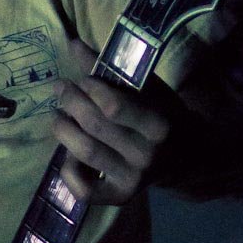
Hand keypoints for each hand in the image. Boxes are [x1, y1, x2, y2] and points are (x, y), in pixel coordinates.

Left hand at [52, 39, 168, 202]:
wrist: (185, 156)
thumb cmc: (163, 114)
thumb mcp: (148, 89)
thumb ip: (113, 70)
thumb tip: (72, 45)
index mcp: (158, 126)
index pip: (114, 106)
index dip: (90, 88)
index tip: (80, 78)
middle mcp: (146, 156)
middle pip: (95, 127)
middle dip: (70, 102)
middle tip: (59, 88)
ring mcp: (132, 179)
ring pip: (85, 153)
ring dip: (63, 130)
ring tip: (57, 116)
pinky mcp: (119, 197)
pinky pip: (85, 190)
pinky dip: (68, 171)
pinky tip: (67, 154)